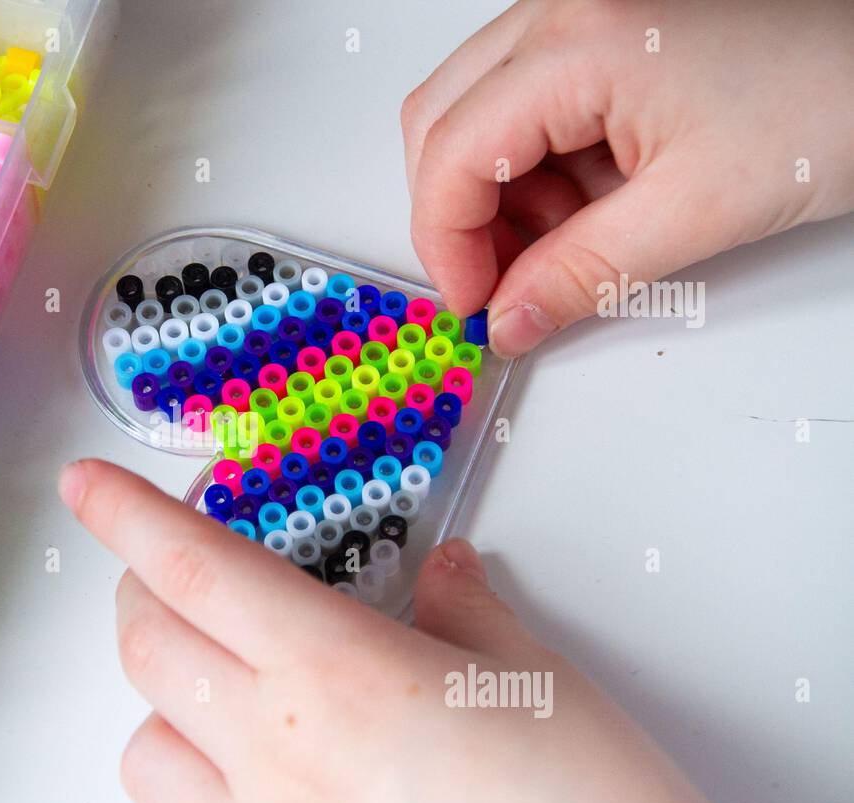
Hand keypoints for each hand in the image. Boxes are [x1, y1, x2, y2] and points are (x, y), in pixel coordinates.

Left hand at [59, 459, 751, 802]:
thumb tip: (440, 573)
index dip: (124, 513)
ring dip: (157, 682)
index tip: (88, 483)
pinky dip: (190, 760)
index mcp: (333, 669)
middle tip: (182, 556)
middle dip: (142, 581)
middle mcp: (278, 746)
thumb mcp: (528, 670)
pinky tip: (247, 744)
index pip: (191, 567)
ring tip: (210, 656)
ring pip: (143, 737)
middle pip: (146, 642)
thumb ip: (462, 606)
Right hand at [402, 0, 853, 356]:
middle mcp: (564, 9)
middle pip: (439, 122)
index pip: (448, 154)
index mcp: (576, 41)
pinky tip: (594, 200)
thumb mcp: (696, 212)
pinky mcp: (605, 28)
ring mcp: (582, 12)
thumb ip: (581, 275)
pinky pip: (526, 101)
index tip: (478, 306)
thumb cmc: (834, 93)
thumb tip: (508, 320)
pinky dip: (539, 166)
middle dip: (458, 216)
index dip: (445, 247)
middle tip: (506, 283)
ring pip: (477, 113)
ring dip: (501, 194)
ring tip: (574, 240)